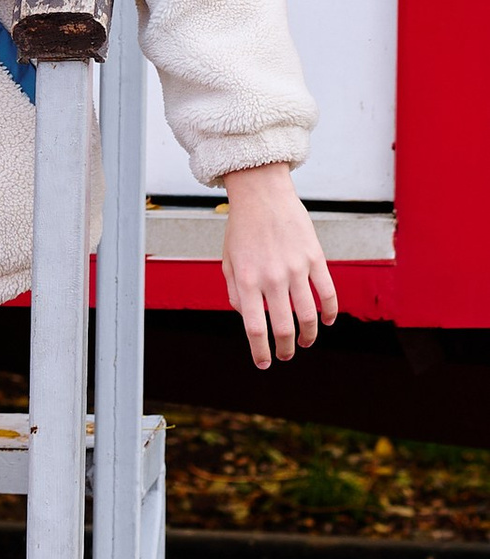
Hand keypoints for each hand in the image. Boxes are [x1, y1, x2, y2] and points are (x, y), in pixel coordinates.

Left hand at [219, 163, 333, 366]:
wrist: (262, 195)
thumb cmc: (242, 230)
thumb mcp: (228, 261)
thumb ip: (235, 292)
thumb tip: (249, 318)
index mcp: (246, 280)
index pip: (255, 327)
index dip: (260, 351)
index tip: (263, 363)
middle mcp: (271, 278)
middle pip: (283, 327)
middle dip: (285, 348)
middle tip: (286, 355)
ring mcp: (295, 268)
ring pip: (308, 315)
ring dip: (309, 335)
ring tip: (305, 342)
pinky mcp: (315, 258)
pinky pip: (328, 293)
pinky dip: (330, 312)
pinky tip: (326, 321)